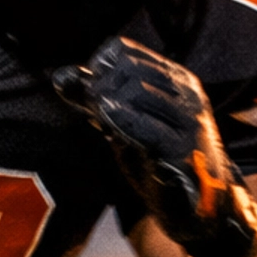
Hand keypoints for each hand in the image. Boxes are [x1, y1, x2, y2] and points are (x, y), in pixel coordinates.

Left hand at [52, 35, 256, 256]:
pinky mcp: (183, 149)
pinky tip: (105, 116)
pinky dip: (122, 118)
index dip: (99, 65)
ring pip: (138, 92)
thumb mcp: (124, 123)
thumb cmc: (158, 157)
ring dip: (107, 101)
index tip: (89, 84)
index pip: (126, 51)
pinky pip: (147, 127)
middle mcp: (186, 93)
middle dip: (101, 83)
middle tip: (92, 103)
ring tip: (99, 114)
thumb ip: (94, 99)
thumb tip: (60, 76)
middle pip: (129, 69)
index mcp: (176, 79)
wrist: (195, 205)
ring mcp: (188, 120)